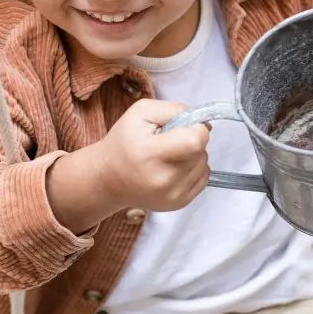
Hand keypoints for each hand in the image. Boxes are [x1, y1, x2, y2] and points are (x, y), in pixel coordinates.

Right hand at [92, 99, 210, 211]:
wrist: (108, 180)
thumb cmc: (124, 142)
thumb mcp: (141, 112)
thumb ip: (173, 109)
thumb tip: (203, 124)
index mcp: (150, 153)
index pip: (196, 140)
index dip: (195, 128)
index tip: (181, 127)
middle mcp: (163, 179)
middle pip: (200, 152)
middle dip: (191, 141)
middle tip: (170, 142)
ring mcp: (173, 195)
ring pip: (204, 165)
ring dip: (192, 156)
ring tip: (170, 157)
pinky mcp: (179, 204)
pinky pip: (203, 179)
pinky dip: (193, 170)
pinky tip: (174, 169)